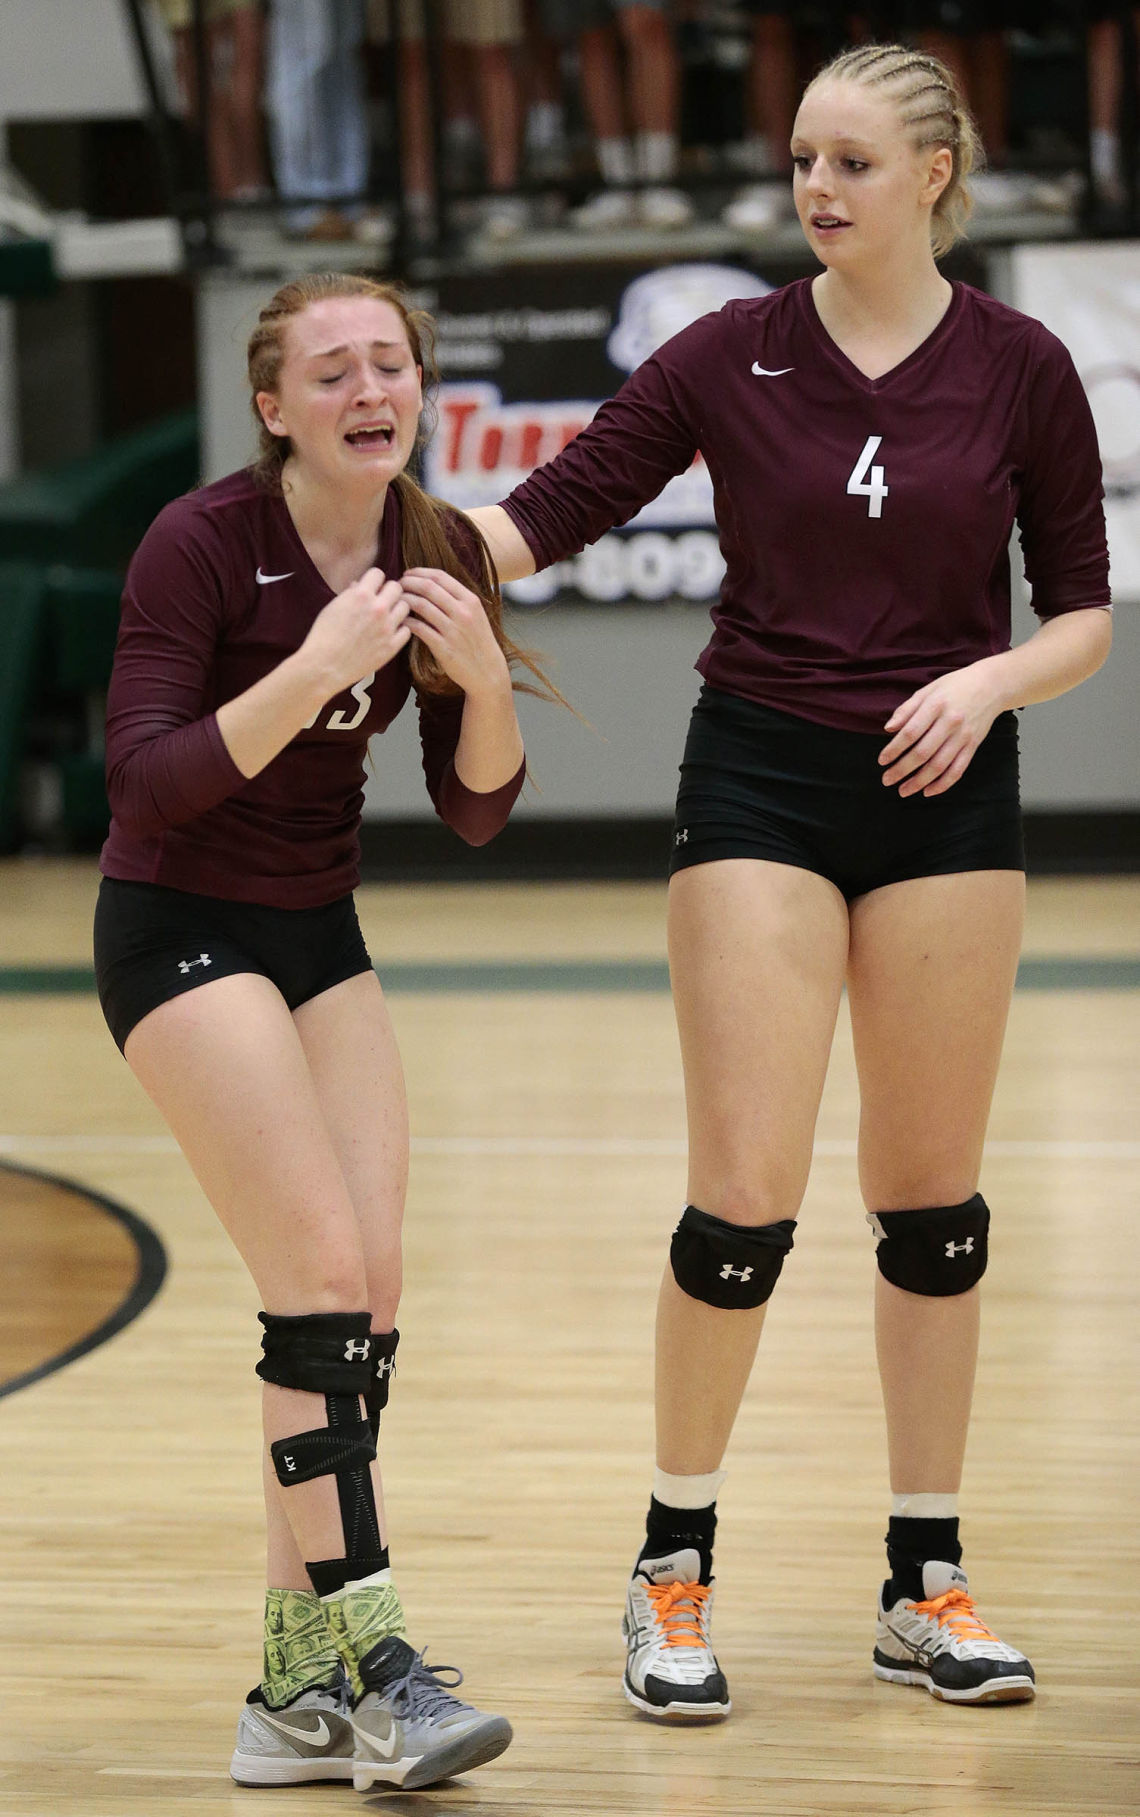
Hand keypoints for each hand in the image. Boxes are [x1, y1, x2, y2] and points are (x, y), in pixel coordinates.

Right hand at [301, 568, 410, 696]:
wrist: (324, 666)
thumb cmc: (323, 636)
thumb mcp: (333, 607)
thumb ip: (350, 594)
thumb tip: (360, 585)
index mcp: (361, 595)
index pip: (378, 573)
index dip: (374, 580)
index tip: (371, 587)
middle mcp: (378, 608)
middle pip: (397, 588)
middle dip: (388, 591)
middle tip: (382, 600)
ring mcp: (387, 628)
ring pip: (405, 607)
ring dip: (396, 609)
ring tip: (387, 616)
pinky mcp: (391, 646)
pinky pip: (406, 630)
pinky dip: (399, 629)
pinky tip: (389, 632)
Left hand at [400, 568, 510, 696]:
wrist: (487, 671)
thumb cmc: (478, 641)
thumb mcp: (475, 614)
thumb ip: (457, 598)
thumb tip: (431, 582)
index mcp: (470, 601)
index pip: (440, 577)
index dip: (420, 572)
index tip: (408, 574)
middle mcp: (463, 613)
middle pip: (429, 588)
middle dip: (409, 582)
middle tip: (398, 585)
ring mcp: (453, 630)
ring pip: (422, 606)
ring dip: (405, 600)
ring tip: (397, 600)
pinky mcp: (444, 648)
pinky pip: (420, 629)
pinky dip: (407, 622)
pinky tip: (402, 620)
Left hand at [880, 659, 1005, 796]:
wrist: (992, 685)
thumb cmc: (954, 687)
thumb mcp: (928, 690)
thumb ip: (907, 709)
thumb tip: (888, 728)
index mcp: (935, 706)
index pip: (910, 732)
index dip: (894, 749)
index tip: (882, 761)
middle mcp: (950, 722)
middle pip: (923, 752)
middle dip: (902, 770)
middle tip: (886, 780)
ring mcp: (964, 736)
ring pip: (939, 765)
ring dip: (919, 782)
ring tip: (903, 791)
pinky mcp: (973, 745)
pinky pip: (958, 770)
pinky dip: (943, 784)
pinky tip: (928, 791)